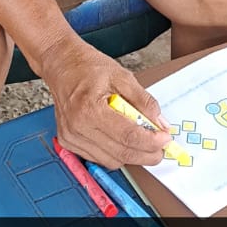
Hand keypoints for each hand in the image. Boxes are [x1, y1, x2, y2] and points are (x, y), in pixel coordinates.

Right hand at [39, 35, 172, 168]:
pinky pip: (99, 158)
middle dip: (146, 154)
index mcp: (89, 109)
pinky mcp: (69, 142)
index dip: (150, 141)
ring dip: (132, 156)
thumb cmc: (88, 68)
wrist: (62, 66)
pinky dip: (116, 154)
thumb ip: (143, 100)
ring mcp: (71, 137)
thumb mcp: (122, 76)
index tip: (165, 139)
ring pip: (111, 161)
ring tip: (144, 143)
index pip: (127, 136)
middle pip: (121, 153)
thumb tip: (160, 122)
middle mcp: (77, 127)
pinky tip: (123, 141)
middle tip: (161, 149)